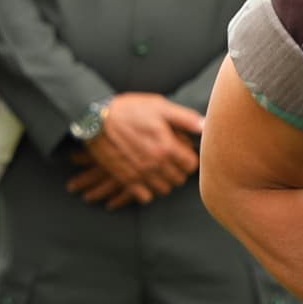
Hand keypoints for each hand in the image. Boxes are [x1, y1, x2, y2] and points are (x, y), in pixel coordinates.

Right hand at [69, 92, 201, 205]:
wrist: (96, 117)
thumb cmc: (130, 109)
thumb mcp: (160, 106)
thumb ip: (186, 119)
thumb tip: (206, 127)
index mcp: (167, 146)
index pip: (191, 165)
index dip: (188, 157)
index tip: (180, 150)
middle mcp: (155, 164)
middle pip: (179, 179)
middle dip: (178, 170)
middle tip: (169, 158)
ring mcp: (140, 174)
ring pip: (164, 190)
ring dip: (164, 181)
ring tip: (157, 168)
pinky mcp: (126, 179)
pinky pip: (145, 197)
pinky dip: (148, 191)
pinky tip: (144, 177)